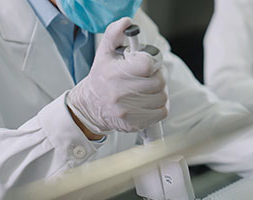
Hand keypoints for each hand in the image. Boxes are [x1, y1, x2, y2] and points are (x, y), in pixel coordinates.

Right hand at [67, 18, 167, 135]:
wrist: (90, 107)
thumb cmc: (101, 78)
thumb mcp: (104, 53)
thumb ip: (115, 34)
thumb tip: (127, 23)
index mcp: (114, 73)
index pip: (147, 65)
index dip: (152, 61)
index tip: (148, 61)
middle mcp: (120, 94)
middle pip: (158, 82)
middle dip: (159, 75)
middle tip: (152, 74)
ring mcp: (128, 111)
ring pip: (162, 97)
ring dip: (160, 90)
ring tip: (150, 87)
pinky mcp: (135, 124)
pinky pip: (161, 112)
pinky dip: (160, 105)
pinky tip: (150, 100)